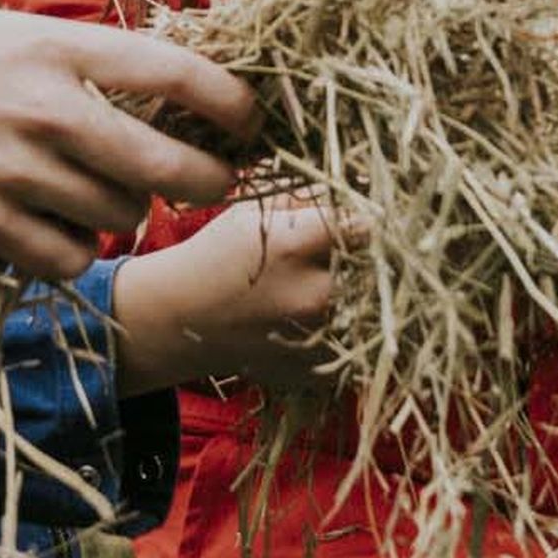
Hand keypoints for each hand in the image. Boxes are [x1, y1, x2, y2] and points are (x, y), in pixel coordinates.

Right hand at [0, 12, 248, 282]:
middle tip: (215, 181)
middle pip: (170, 166)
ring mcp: (18, 171)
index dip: (234, 103)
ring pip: (125, 218)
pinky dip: (79, 252)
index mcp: (64, 49)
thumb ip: (98, 63)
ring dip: (131, 214)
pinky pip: (73, 259)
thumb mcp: (25, 35)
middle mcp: (49, 109)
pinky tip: (62, 228)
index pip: (180, 73)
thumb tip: (184, 94)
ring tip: (107, 194)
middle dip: (210, 181)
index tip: (252, 122)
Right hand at [110, 197, 357, 395]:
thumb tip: (361, 186)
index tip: (369, 217)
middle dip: (374, 258)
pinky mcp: (316, 372)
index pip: (368, 223)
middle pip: (380, 270)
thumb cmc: (216, 255)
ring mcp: (317, 340)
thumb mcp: (253, 210)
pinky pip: (355, 350)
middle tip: (358, 253)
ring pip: (373, 312)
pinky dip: (347, 335)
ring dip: (365, 298)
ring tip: (335, 286)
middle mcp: (313, 295)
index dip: (373, 217)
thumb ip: (309, 196)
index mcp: (296, 247)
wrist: (177, 320)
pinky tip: (321, 320)